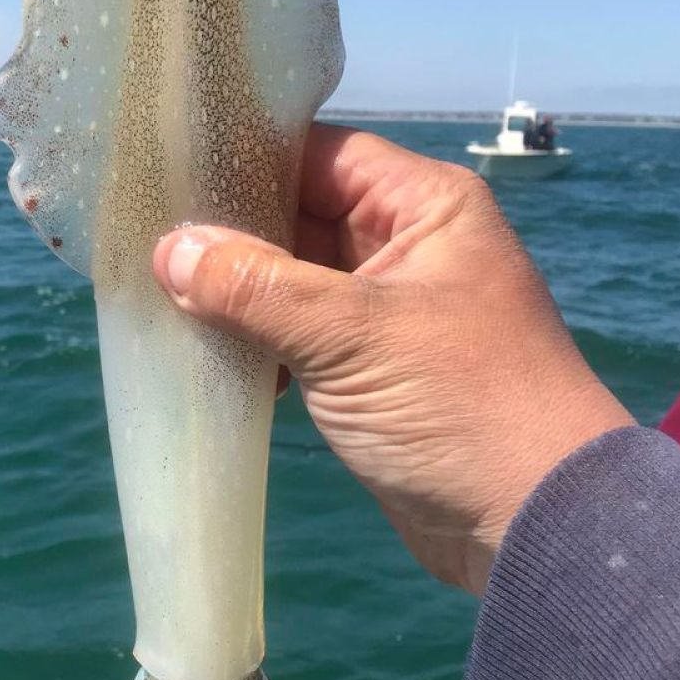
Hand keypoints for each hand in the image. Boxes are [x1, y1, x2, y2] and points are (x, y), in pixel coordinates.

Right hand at [153, 125, 631, 594]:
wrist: (536, 524)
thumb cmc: (460, 405)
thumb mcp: (351, 336)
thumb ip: (256, 287)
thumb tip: (169, 249)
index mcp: (426, 207)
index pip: (319, 155)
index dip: (247, 159)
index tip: (167, 171)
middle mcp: (409, 246)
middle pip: (300, 214)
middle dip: (230, 233)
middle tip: (143, 242)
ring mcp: (390, 311)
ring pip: (294, 280)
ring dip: (238, 294)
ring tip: (159, 297)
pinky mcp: (373, 370)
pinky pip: (301, 335)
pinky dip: (259, 342)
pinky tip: (206, 354)